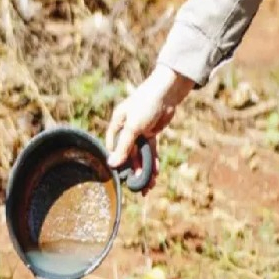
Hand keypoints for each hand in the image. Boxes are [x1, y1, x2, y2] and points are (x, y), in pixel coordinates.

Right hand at [106, 65, 194, 193]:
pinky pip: (150, 151)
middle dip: (133, 170)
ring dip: (144, 169)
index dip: (117, 161)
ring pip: (140, 154)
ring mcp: (139, 132)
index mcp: (117, 125)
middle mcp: (126, 129)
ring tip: (147, 185)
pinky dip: (152, 161)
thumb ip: (124, 147)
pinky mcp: (151, 134)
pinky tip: (155, 174)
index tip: (121, 175)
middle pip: (128, 153)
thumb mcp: (133, 127)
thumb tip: (112, 164)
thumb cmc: (145, 105)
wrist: (167, 92)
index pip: (113, 147)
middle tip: (137, 186)